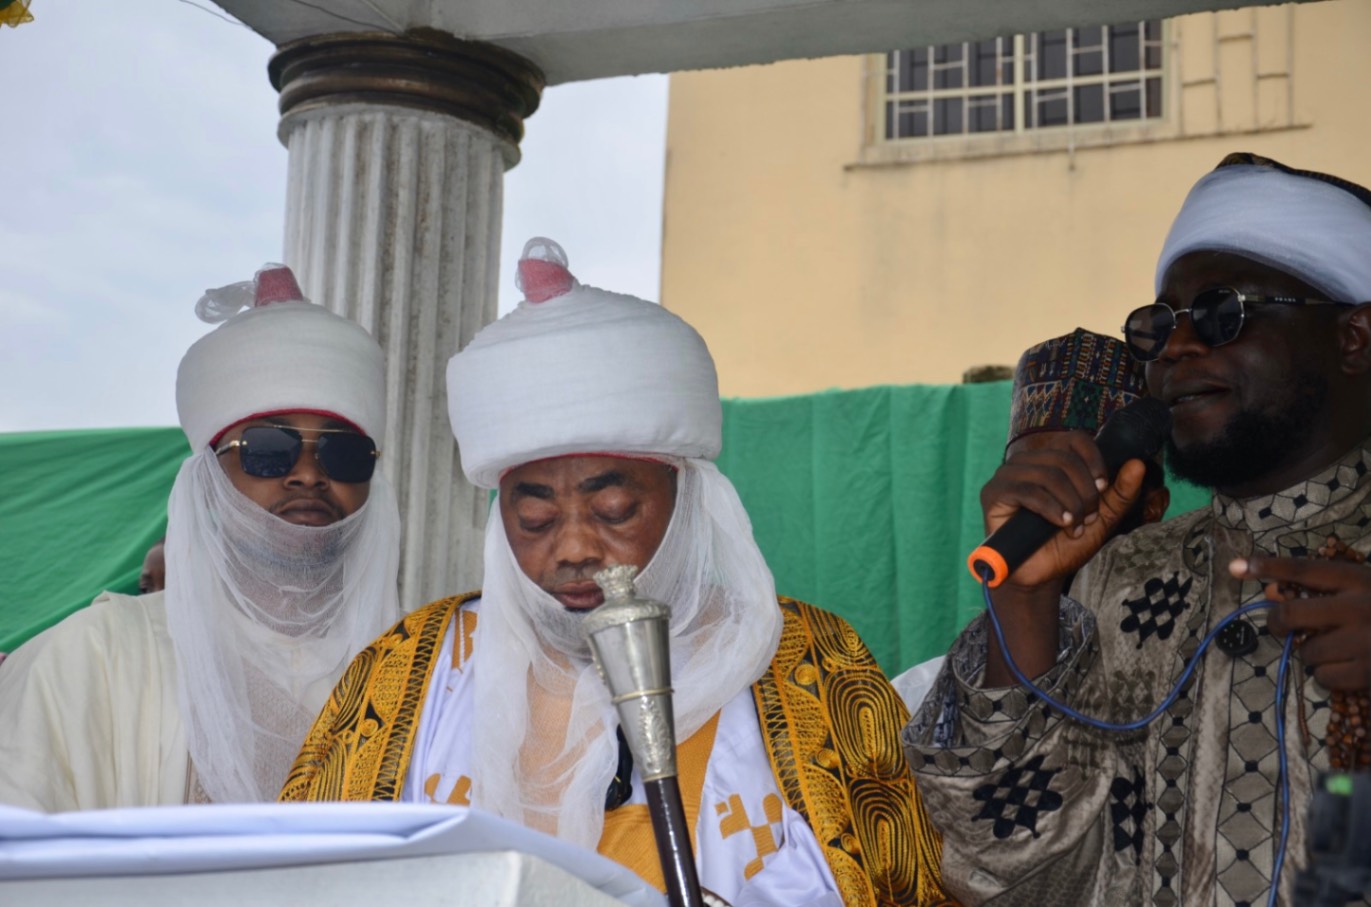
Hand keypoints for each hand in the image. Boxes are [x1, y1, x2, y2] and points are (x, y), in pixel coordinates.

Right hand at [980, 430, 1146, 589]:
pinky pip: (1027, 490)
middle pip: (1064, 459)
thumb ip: (1120, 492)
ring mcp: (1006, 476)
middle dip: (1084, 492)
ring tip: (1073, 526)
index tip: (1102, 487)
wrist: (1039, 575)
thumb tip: (1138, 464)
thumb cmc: (1064, 544)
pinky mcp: (992, 494)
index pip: (1074, 439)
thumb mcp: (1100, 518)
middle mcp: (1026, 462)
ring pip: (1048, 474)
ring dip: (1069, 503)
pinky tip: (1060, 524)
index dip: (1094, 460)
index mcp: (1049, 460)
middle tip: (1088, 518)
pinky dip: (1050, 508)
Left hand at [1230, 556, 1370, 689]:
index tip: (1237, 566)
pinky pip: (1323, 678)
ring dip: (1312, 653)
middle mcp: (1359, 608)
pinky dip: (1329, 676)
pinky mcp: (1369, 673)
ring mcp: (1364, 643)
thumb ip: (1331, 590)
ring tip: (1336, 649)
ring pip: (1306, 652)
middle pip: (1290, 615)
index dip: (1268, 566)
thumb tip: (1276, 595)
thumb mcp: (1367, 588)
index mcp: (1360, 580)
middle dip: (1276, 622)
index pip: (1304, 570)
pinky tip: (1349, 668)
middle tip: (1279, 625)